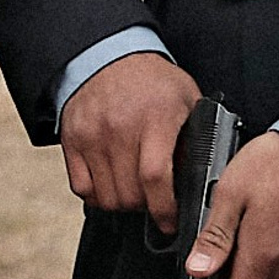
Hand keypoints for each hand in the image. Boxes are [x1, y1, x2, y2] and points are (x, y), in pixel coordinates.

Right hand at [60, 51, 202, 222]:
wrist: (107, 56)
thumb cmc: (152, 81)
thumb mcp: (186, 98)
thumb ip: (197, 136)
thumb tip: (206, 178)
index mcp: (155, 119)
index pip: (155, 177)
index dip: (164, 209)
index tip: (170, 222)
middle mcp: (120, 128)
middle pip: (129, 194)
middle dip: (145, 207)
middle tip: (154, 200)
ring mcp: (92, 135)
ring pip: (106, 197)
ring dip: (123, 203)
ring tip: (133, 191)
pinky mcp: (72, 140)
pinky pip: (81, 188)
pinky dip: (96, 195)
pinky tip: (110, 184)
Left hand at [182, 133, 278, 278]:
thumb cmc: (277, 163)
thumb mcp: (230, 193)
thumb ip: (214, 238)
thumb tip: (198, 270)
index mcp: (262, 255)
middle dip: (235, 276)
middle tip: (228, 239)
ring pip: (273, 277)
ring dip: (257, 260)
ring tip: (251, 222)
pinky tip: (273, 219)